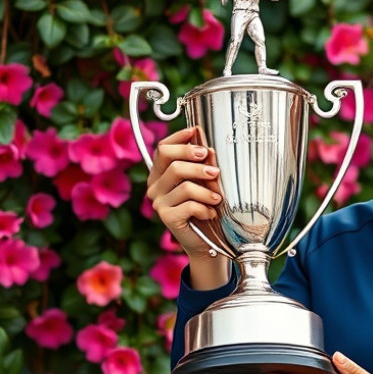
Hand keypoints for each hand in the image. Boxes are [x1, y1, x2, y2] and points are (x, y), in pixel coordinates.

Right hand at [145, 127, 221, 258]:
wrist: (205, 241)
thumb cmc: (205, 207)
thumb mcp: (205, 182)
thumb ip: (203, 165)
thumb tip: (209, 149)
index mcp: (161, 173)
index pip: (163, 148)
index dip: (179, 138)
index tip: (196, 132)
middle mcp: (155, 186)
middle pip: (173, 163)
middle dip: (197, 163)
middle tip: (215, 171)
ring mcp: (158, 202)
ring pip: (185, 186)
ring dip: (207, 191)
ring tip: (217, 198)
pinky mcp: (166, 217)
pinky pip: (190, 205)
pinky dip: (205, 208)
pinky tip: (211, 213)